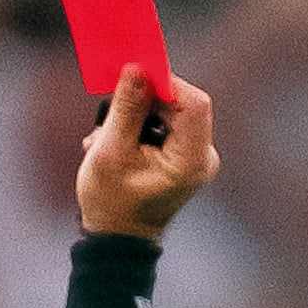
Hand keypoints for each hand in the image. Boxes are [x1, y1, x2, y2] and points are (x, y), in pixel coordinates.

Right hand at [77, 67, 218, 240]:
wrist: (117, 238)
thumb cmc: (111, 204)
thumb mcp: (110, 152)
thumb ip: (126, 109)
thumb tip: (136, 69)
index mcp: (191, 160)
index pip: (192, 101)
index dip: (165, 82)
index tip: (133, 77)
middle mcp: (202, 156)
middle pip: (182, 102)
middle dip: (145, 100)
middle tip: (110, 113)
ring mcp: (196, 156)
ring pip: (171, 110)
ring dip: (136, 114)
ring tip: (104, 136)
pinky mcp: (185, 155)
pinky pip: (167, 124)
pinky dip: (141, 125)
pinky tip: (115, 142)